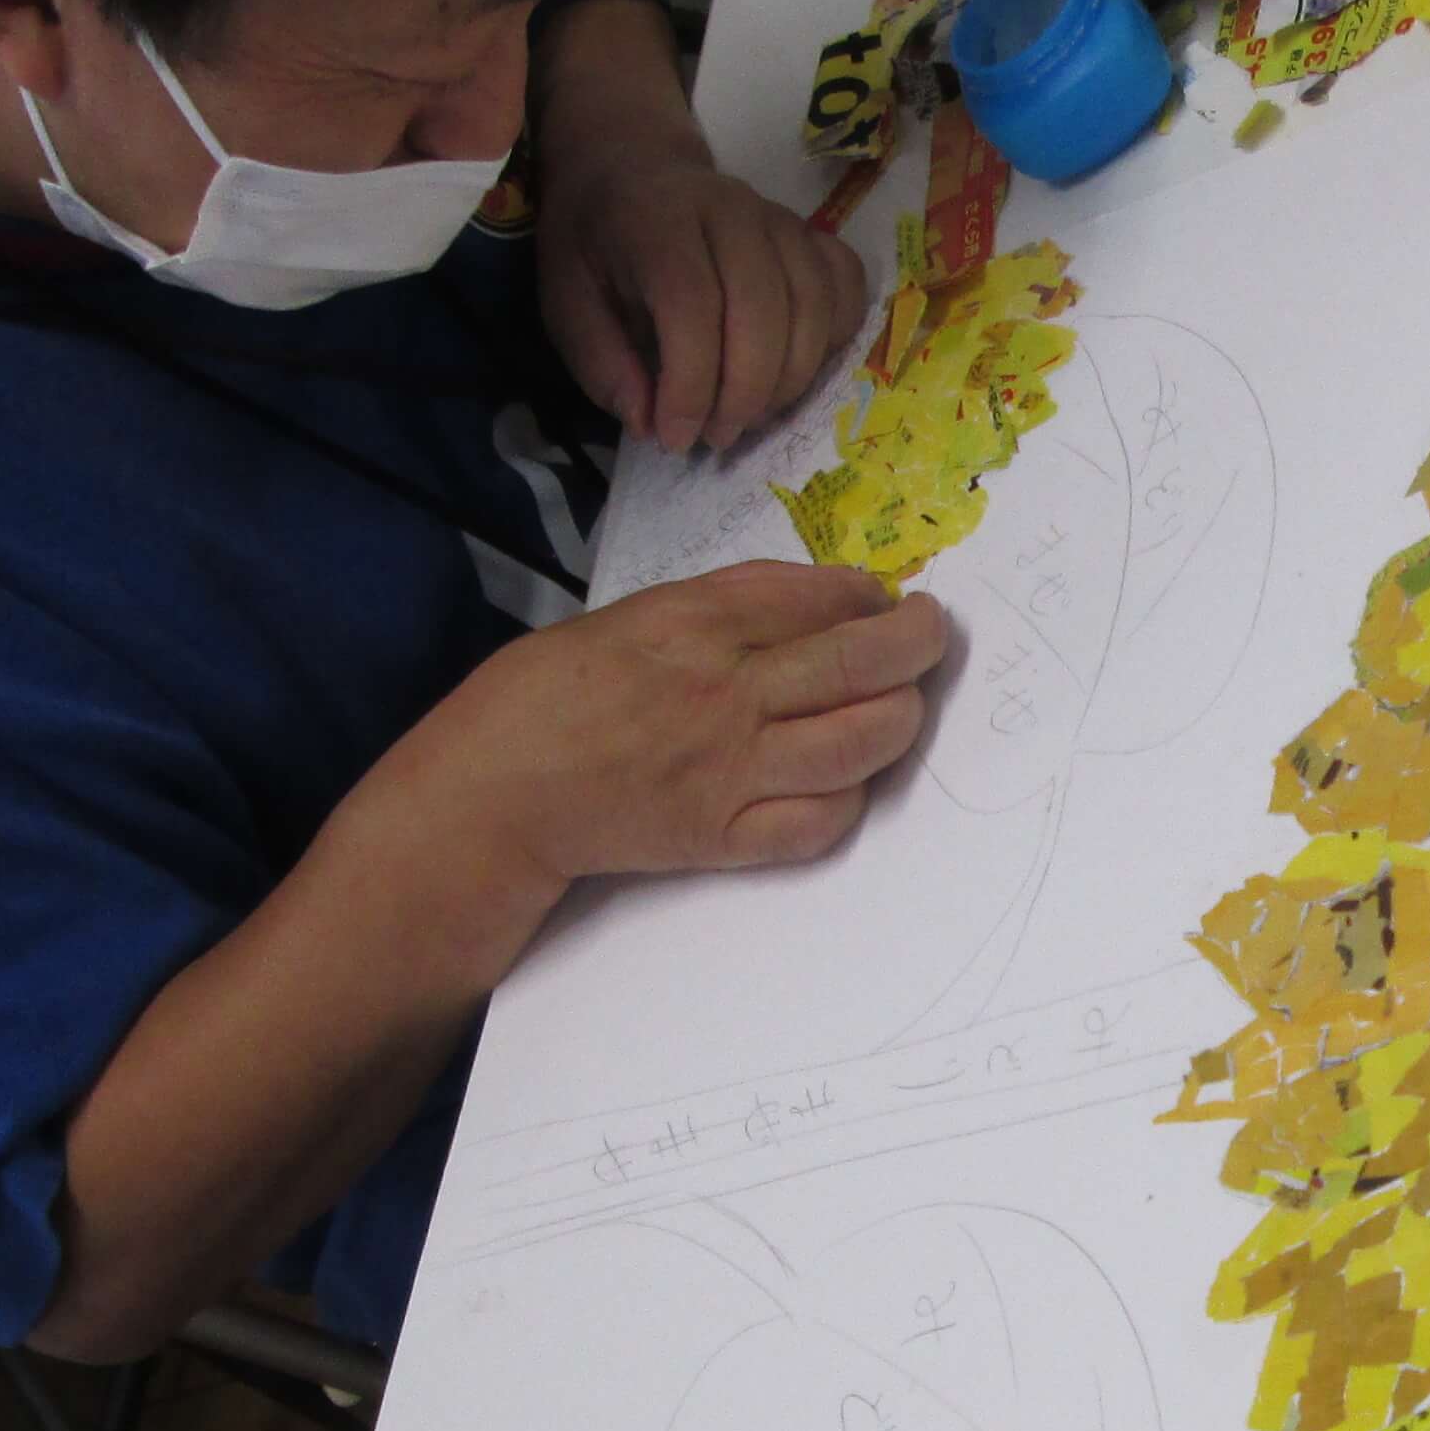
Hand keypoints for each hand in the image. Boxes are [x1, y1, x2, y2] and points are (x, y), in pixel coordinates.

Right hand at [380, 561, 950, 911]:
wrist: (498, 791)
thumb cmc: (552, 693)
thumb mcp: (633, 616)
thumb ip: (721, 606)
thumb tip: (813, 598)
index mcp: (693, 622)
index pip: (819, 597)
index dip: (870, 594)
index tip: (886, 597)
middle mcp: (724, 691)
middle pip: (860, 659)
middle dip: (918, 642)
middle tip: (931, 636)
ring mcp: (730, 769)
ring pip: (862, 739)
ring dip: (903, 716)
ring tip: (905, 702)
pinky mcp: (725, 836)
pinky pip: (821, 820)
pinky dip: (853, 796)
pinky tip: (852, 776)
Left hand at [543, 147, 871, 459]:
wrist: (632, 169)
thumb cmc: (595, 243)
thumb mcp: (564, 301)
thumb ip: (601, 364)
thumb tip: (649, 423)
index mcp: (656, 220)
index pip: (691, 304)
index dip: (690, 384)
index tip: (674, 436)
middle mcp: (728, 209)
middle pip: (762, 309)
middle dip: (744, 392)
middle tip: (715, 436)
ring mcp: (779, 218)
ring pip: (813, 303)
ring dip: (790, 379)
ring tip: (750, 415)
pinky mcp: (810, 232)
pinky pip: (845, 286)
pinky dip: (834, 337)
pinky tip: (797, 370)